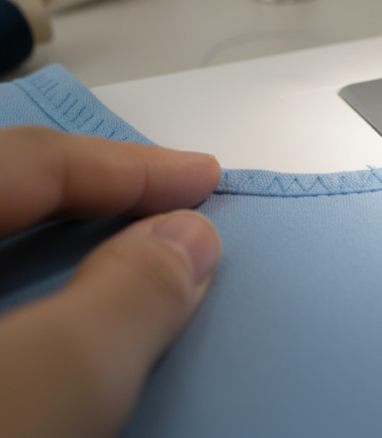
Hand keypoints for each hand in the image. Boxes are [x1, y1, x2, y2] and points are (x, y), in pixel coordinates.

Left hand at [0, 127, 221, 437]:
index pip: (31, 160)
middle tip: (174, 206)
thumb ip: (127, 296)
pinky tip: (71, 336)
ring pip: (0, 261)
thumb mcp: (50, 380)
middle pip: (11, 199)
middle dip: (99, 202)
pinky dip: (38, 314)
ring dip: (71, 264)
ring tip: (134, 269)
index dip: (131, 166)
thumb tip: (184, 239)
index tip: (204, 178)